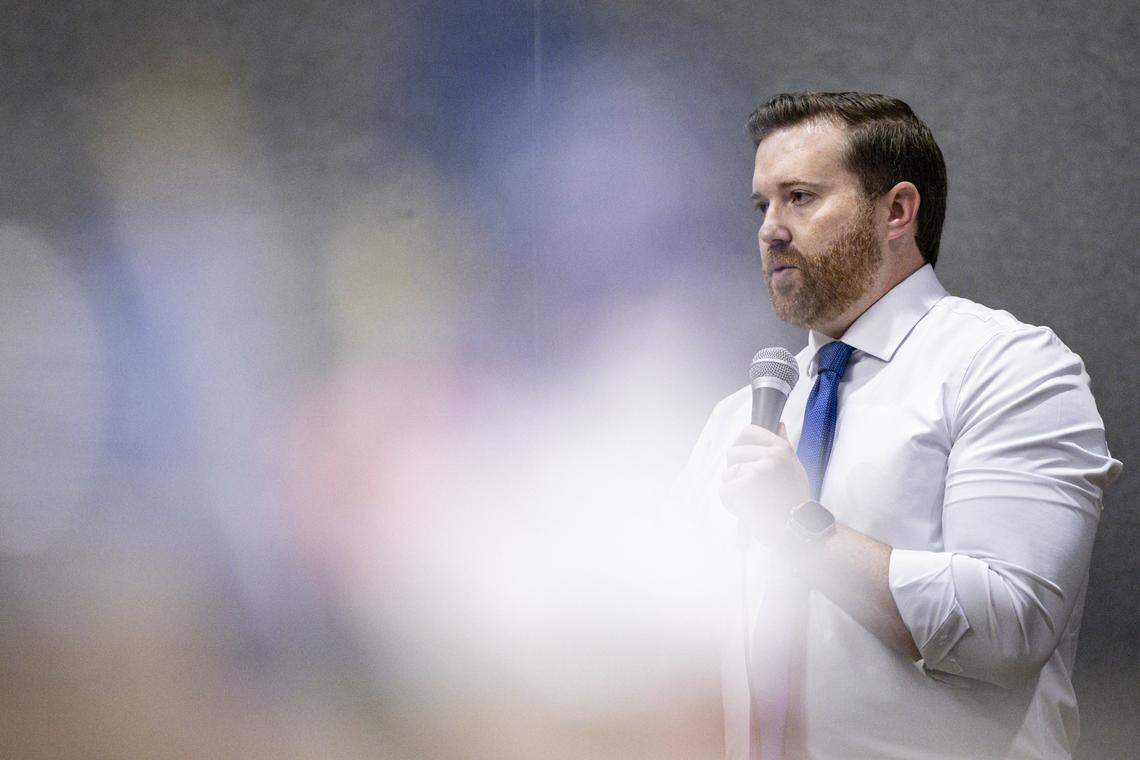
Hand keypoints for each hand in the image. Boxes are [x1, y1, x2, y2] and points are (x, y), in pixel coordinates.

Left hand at [719, 423, 810, 544]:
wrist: (799, 532)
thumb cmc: (796, 502)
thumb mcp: (795, 468)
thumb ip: (784, 446)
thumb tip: (779, 425)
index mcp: (782, 449)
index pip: (748, 431)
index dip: (741, 445)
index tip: (745, 459)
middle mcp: (770, 456)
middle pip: (732, 452)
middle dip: (736, 470)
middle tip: (753, 489)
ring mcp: (756, 471)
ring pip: (727, 474)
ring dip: (735, 489)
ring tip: (755, 501)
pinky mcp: (743, 487)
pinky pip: (724, 490)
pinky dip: (731, 504)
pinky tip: (749, 510)